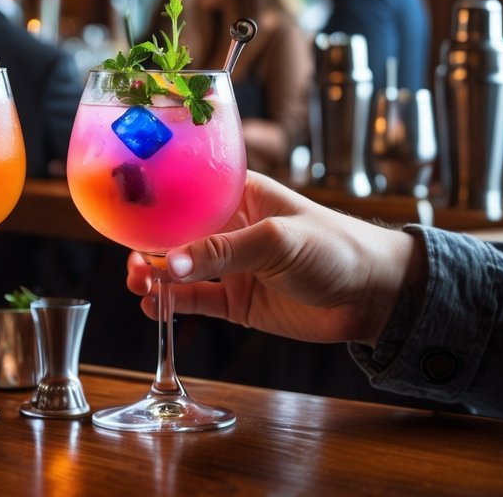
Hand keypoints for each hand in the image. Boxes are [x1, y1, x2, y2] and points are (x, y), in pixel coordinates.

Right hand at [126, 172, 424, 345]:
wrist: (375, 294)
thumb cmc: (335, 247)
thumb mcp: (276, 240)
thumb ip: (222, 251)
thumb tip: (169, 263)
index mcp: (239, 196)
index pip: (186, 195)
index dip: (156, 206)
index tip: (126, 220)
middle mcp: (230, 228)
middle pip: (175, 235)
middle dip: (148, 246)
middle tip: (131, 262)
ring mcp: (232, 266)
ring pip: (180, 269)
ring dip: (155, 276)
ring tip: (139, 285)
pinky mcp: (238, 301)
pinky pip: (197, 300)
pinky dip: (173, 303)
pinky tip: (153, 306)